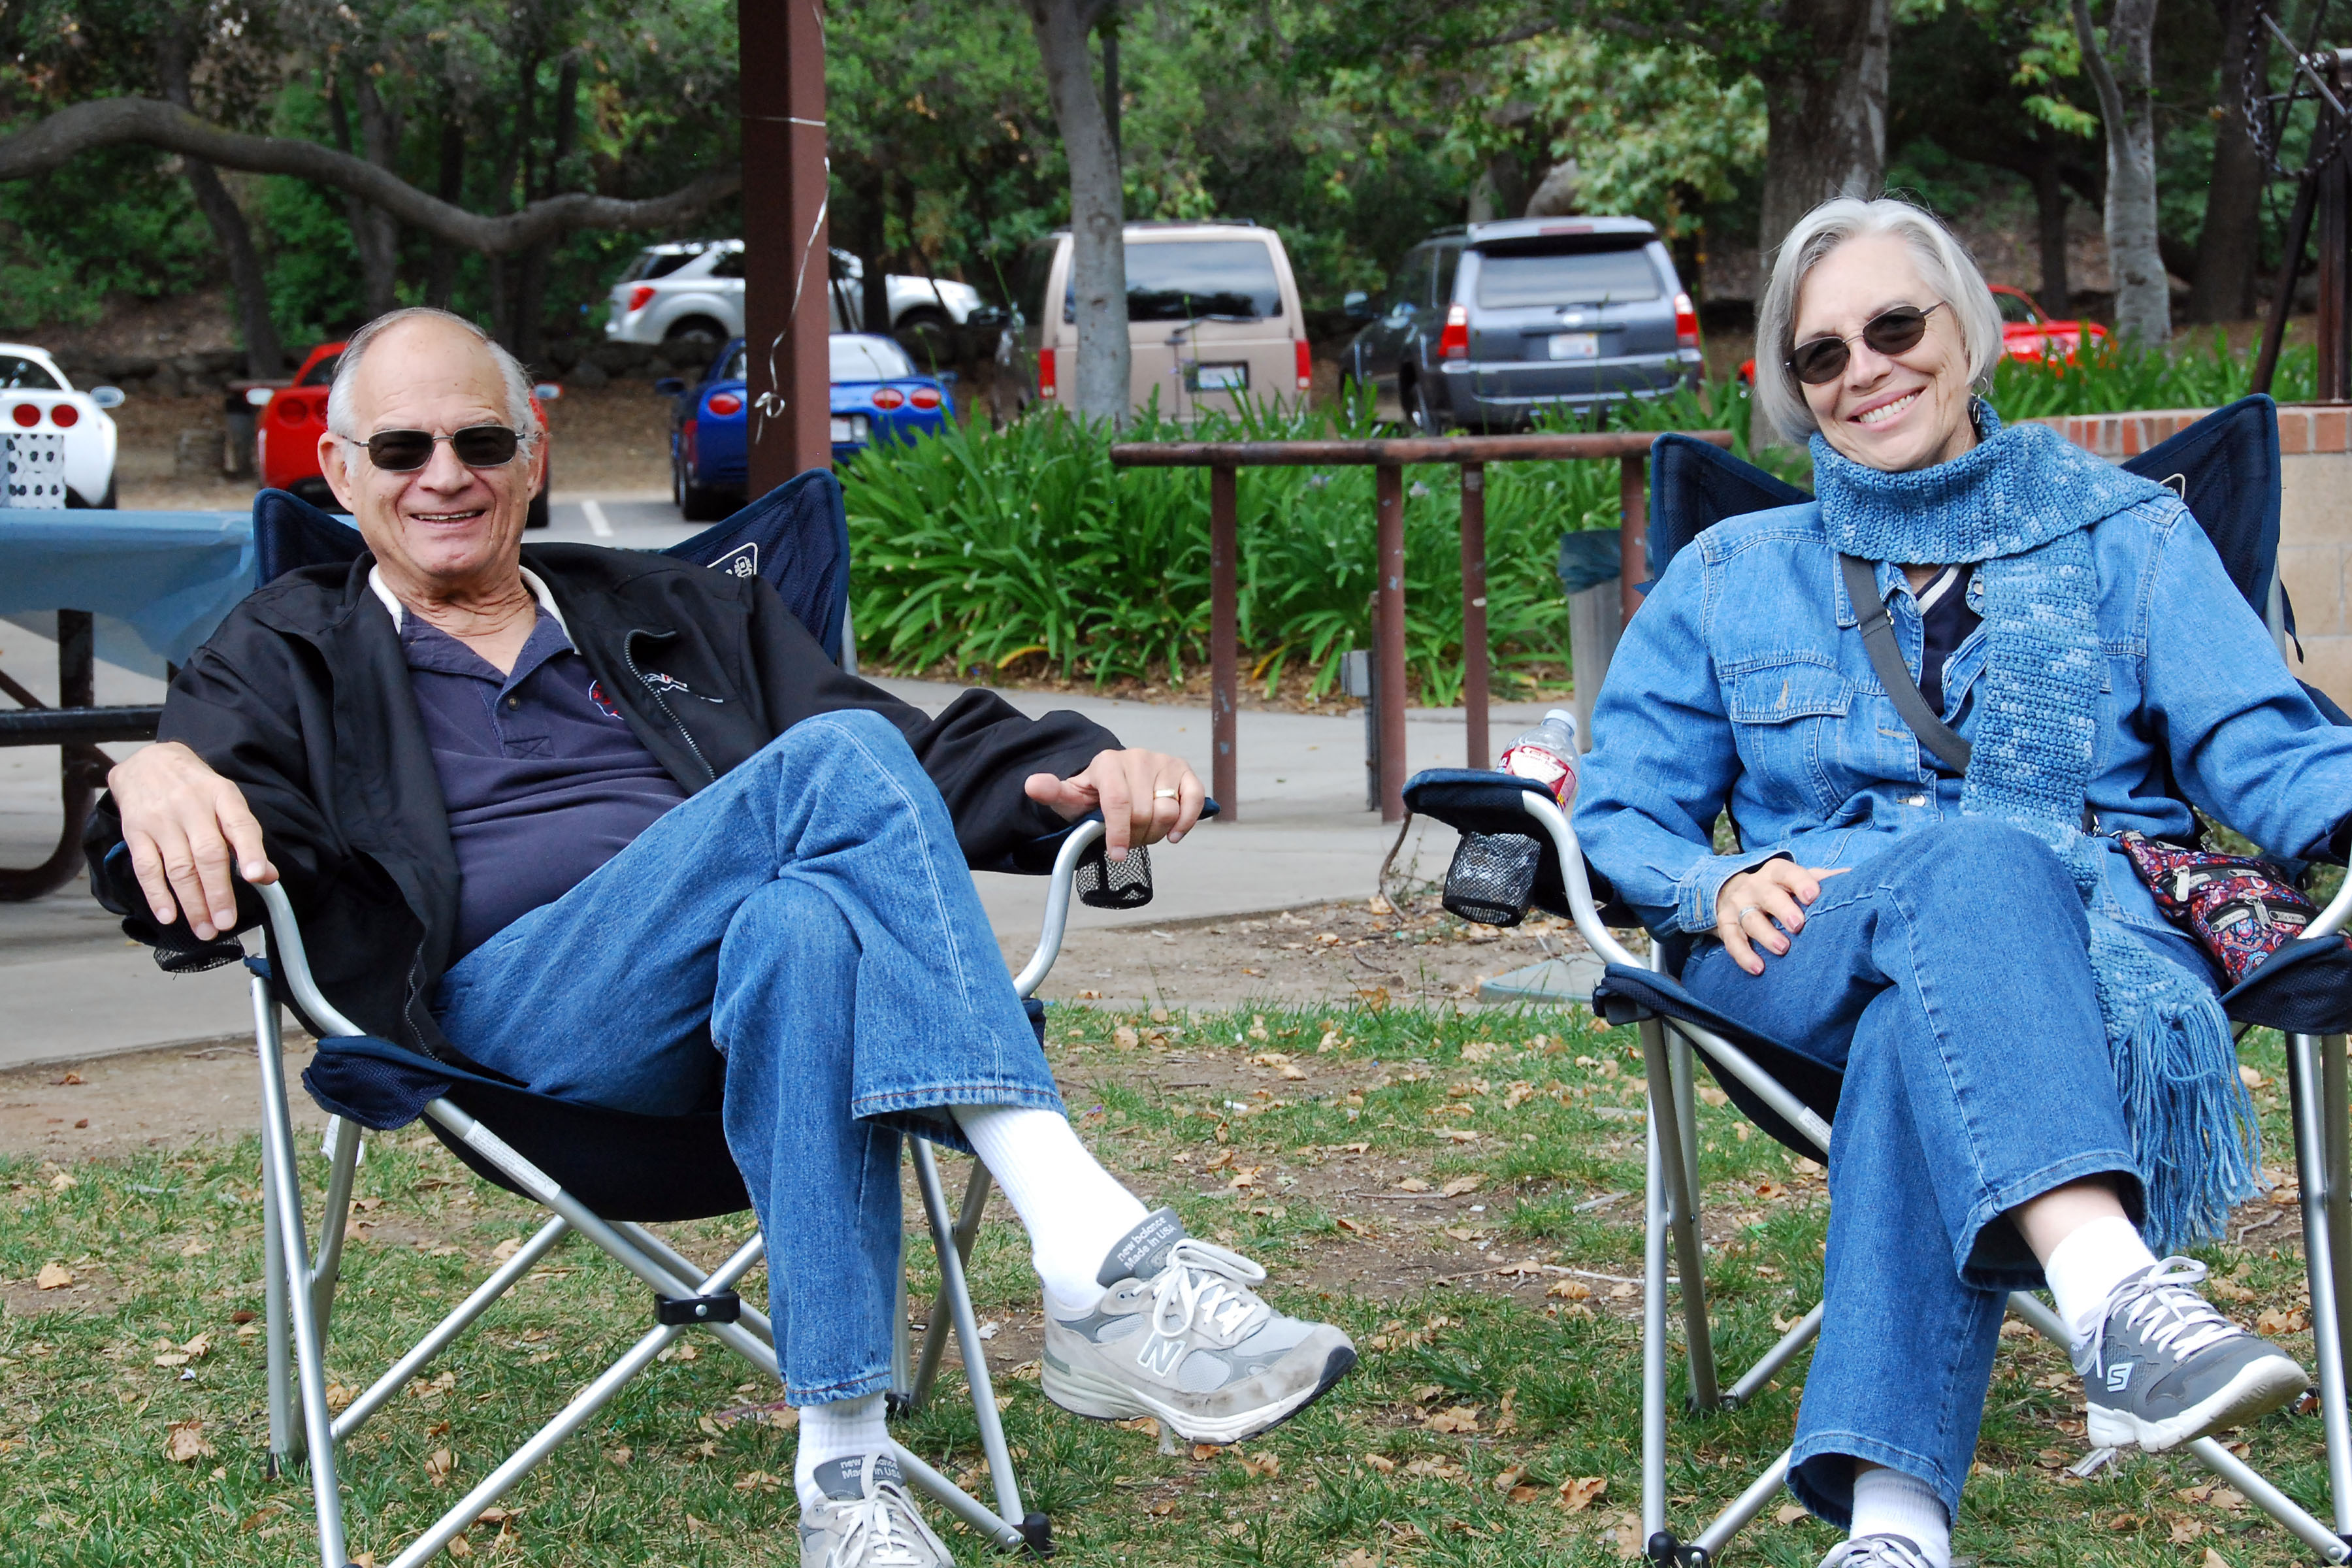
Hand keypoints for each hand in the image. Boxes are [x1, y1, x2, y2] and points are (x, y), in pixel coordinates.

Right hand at [107, 741, 276, 940]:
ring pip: (179, 867)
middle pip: (207, 854)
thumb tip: (268, 876)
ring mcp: (160, 820)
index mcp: (222, 796)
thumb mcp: (226, 799)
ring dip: (193, 903)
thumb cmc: (195, 787)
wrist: (146, 761)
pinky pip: (146, 868)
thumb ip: (246, 836)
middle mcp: (191, 807)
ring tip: (205, 929)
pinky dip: (157, 895)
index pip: (240, 824)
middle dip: (219, 893)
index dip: (251, 852)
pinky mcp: (135, 832)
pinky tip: (169, 916)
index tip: (258, 877)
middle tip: (227, 923)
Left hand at [1023, 749, 1203, 859]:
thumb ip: (1053, 793)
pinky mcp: (1184, 771)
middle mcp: (1137, 757)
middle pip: (1144, 812)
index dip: (1118, 833)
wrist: (1116, 782)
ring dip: (1157, 833)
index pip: (1118, 802)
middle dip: (1135, 836)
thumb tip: (1032, 785)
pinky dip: (1186, 822)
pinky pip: (1194, 800)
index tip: (1117, 854)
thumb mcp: (1070, 799)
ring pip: (1168, 811)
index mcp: (1106, 762)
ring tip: (1144, 833)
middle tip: (1127, 840)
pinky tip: (1174, 834)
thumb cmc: (1092, 796)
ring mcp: (1163, 762)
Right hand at [1714, 859, 1844, 975]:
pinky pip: (1732, 940)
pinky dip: (1743, 954)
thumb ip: (1820, 879)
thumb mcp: (1795, 879)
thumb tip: (1853, 878)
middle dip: (1782, 909)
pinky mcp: (1726, 924)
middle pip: (1767, 895)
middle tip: (1798, 925)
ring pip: (1749, 919)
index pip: (1788, 873)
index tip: (1813, 896)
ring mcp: (1738, 905)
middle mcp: (1755, 886)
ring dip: (1765, 934)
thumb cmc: (1777, 888)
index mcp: (1776, 872)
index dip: (1800, 883)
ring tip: (1782, 949)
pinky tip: (1758, 968)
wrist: (1732, 891)